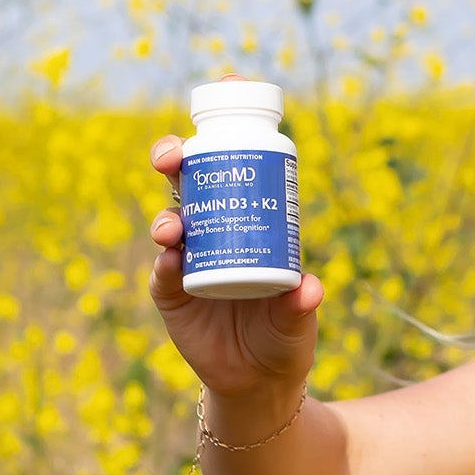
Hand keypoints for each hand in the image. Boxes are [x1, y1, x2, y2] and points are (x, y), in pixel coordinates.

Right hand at [147, 117, 323, 400]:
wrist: (261, 383)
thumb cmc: (286, 338)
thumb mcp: (299, 321)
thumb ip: (302, 306)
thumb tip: (310, 288)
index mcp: (250, 222)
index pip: (236, 168)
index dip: (226, 132)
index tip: (224, 91)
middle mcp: (215, 231)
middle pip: (189, 182)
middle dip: (176, 158)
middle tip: (175, 154)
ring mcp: (189, 259)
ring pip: (170, 220)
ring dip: (167, 214)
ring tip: (174, 225)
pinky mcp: (171, 292)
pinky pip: (163, 271)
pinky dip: (166, 262)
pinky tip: (171, 258)